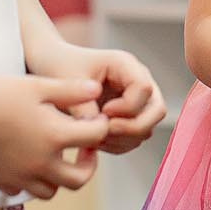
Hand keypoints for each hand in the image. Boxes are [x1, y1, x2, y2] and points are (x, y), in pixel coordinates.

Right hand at [0, 74, 109, 199]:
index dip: (100, 126)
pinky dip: (29, 181)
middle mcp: (40, 163)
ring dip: (60, 177)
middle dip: (88, 165)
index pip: (94, 138)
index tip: (96, 120)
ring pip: (51, 191)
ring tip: (56, 156)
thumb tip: (97, 91)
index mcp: (54, 137)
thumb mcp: (38, 85)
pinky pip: (22, 191)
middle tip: (84, 149)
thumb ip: (71, 91)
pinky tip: (26, 161)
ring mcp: (19, 176)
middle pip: (79, 180)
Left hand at [48, 44, 165, 153]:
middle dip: (132, 127)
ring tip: (93, 137)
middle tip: (104, 131)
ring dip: (122, 139)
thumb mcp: (68, 84)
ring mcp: (137, 100)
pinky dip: (118, 145)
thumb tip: (99, 130)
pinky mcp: (130, 116)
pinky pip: (135, 139)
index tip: (103, 111)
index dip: (126, 107)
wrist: (53, 68)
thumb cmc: (61, 67)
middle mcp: (138, 80)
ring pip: (147, 128)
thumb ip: (84, 108)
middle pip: (157, 110)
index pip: (144, 89)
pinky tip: (95, 141)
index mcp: (125, 64)